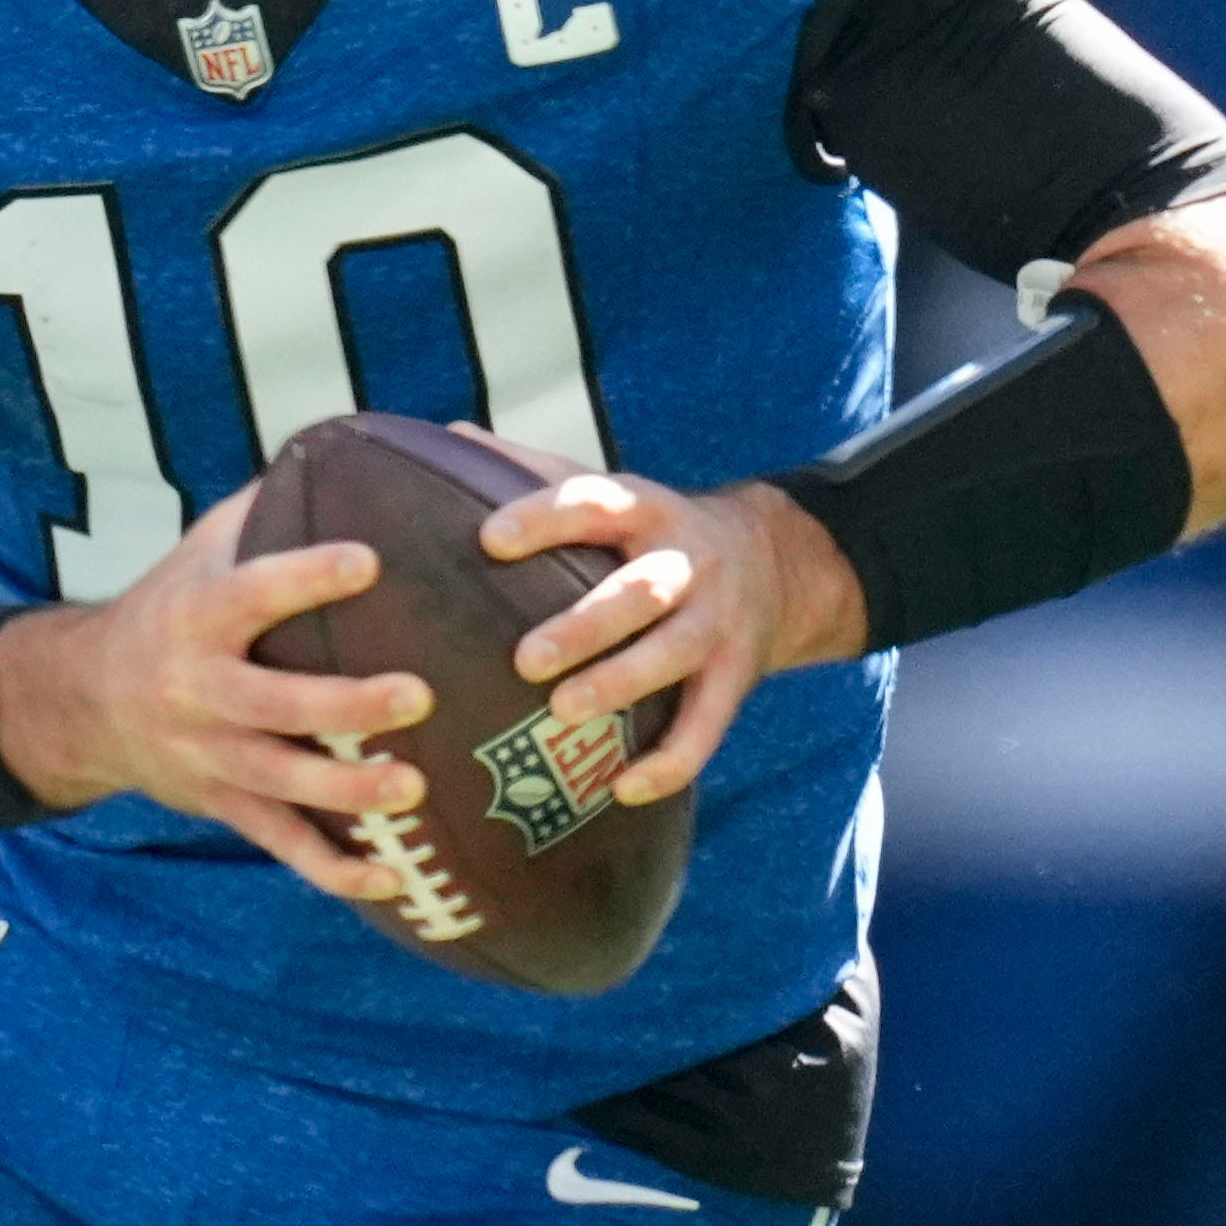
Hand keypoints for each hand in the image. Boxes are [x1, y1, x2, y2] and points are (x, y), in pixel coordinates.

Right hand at [0, 484, 431, 905]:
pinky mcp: (226, 806)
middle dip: (345, 704)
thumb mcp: (201, 550)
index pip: (251, 593)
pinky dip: (336, 868)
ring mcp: (210, 757)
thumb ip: (268, 508)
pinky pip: (283, 845)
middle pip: (274, 704)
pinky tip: (395, 877)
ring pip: (283, 783)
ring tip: (415, 787)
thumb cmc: (170, 607)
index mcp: (196, 618)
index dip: (305, 577)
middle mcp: (198, 692)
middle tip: (418, 694)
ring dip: (350, 792)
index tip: (368, 560)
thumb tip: (356, 448)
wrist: (82, 702)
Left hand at [480, 453, 857, 808]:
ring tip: (565, 713)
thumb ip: (533, 471)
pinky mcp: (734, 678)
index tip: (491, 539)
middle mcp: (685, 563)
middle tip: (526, 658)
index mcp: (644, 510)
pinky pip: (708, 726)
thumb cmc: (654, 532)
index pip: (592, 503)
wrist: (775, 563)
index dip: (544, 518)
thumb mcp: (610, 491)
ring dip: (622, 685)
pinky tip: (623, 788)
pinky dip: (671, 762)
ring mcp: (716, 623)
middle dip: (587, 624)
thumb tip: (450, 437)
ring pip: (674, 655)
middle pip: (640, 591)